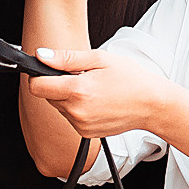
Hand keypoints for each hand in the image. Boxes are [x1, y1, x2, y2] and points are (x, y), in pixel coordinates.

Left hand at [27, 46, 175, 139]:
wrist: (152, 105)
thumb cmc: (131, 79)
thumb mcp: (100, 59)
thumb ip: (66, 58)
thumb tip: (42, 56)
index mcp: (78, 90)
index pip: (37, 86)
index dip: (39, 75)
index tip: (49, 70)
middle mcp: (76, 111)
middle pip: (48, 96)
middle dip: (58, 85)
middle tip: (83, 78)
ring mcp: (81, 125)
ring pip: (59, 107)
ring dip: (69, 97)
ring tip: (94, 90)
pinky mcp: (86, 133)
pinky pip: (71, 117)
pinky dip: (78, 108)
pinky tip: (97, 102)